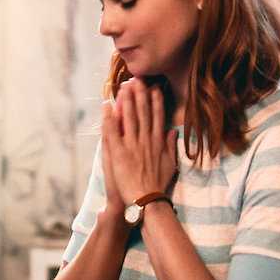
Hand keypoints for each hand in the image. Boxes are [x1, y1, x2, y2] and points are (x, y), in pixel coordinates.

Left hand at [102, 77, 177, 205]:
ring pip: (129, 117)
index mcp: (158, 142)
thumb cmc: (158, 185)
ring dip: (126, 100)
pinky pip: (112, 131)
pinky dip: (109, 117)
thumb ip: (171, 146)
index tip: (154, 87)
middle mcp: (146, 141)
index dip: (156, 101)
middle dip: (140, 94)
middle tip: (138, 79)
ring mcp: (133, 146)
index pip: (157, 117)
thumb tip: (173, 131)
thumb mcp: (170, 164)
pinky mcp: (119, 153)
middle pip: (143, 112)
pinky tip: (106, 105)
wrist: (147, 200)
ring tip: (124, 85)